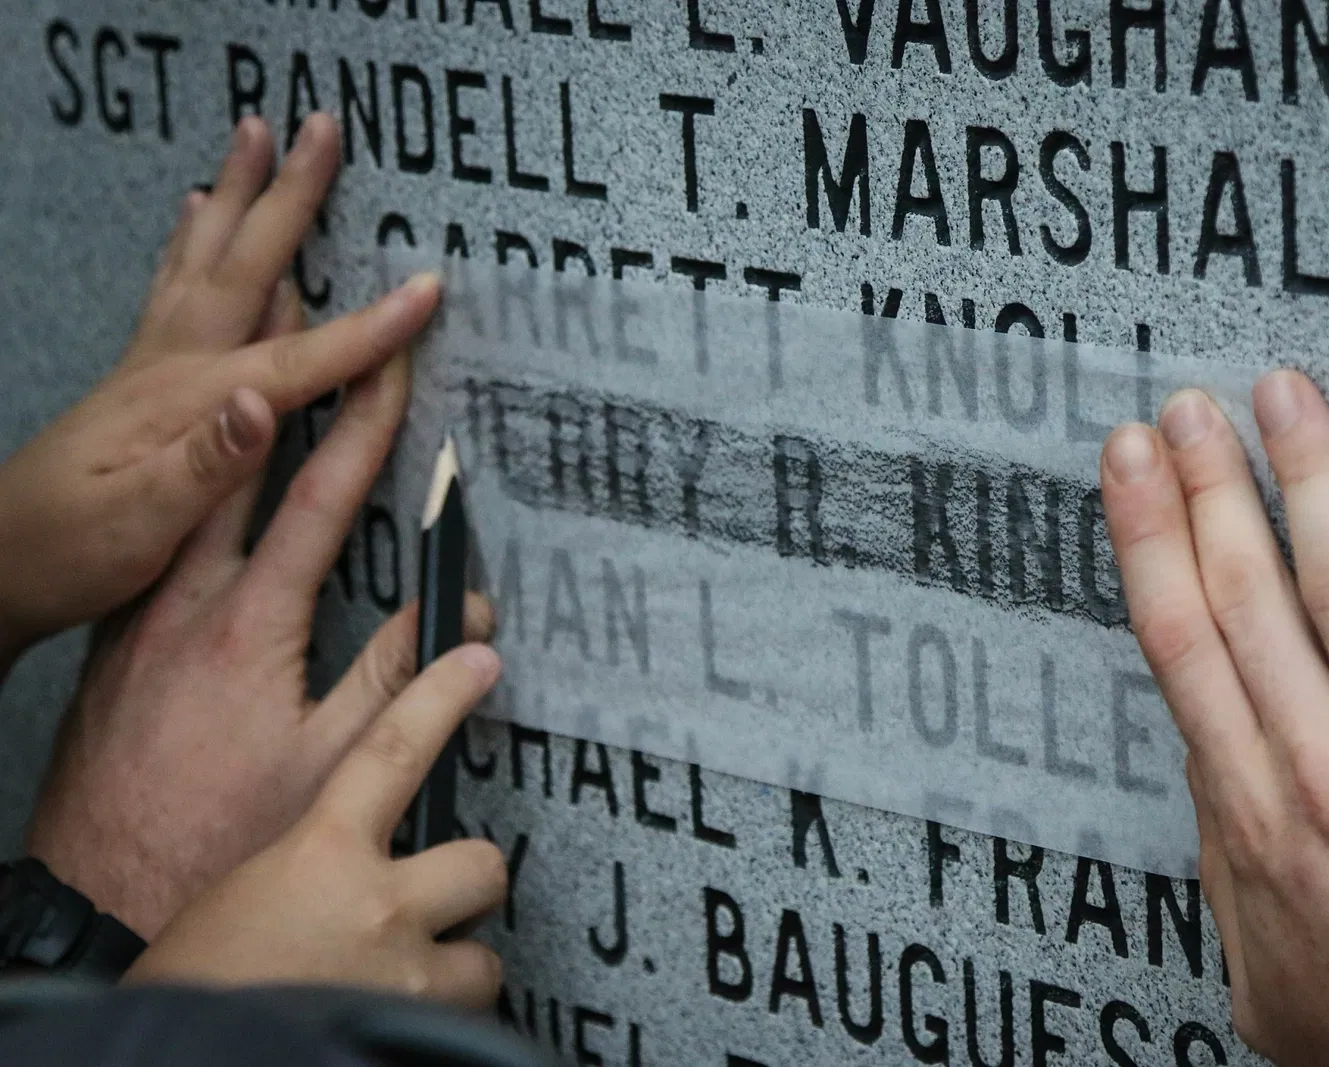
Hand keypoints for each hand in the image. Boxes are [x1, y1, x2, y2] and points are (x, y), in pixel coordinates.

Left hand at [0, 112, 438, 660]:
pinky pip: (175, 284)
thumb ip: (205, 466)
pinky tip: (195, 216)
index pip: (299, 360)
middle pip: (243, 267)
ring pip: (203, 260)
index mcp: (191, 404)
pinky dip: (193, 240)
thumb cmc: (69, 554)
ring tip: (252, 136)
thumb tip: (262, 404)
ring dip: (236, 196)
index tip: (428, 286)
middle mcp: (171, 369)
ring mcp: (151, 366)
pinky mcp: (140, 379)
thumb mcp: (139, 527)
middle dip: (288, 197)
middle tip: (319, 127)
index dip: (370, 329)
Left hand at [25, 334, 491, 939]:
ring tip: (231, 286)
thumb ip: (395, 685)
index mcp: (247, 617)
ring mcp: (146, 600)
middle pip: (240, 445)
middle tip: (292, 259)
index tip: (397, 349)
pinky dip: (190, 440)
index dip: (367, 419)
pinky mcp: (123, 621)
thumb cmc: (213, 831)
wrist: (94, 880)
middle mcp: (187, 588)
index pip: (321, 494)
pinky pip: (167, 501)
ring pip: (187, 464)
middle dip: (273, 350)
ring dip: (214, 376)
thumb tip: (468, 622)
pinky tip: (202, 425)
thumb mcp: (323, 771)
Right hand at [125, 643, 507, 1011]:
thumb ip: (309, 869)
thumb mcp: (238, 900)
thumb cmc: (189, 987)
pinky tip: (398, 1021)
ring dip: (455, 966)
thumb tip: (346, 874)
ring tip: (406, 981)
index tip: (479, 657)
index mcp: (316, 855)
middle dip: (467, 886)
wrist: (176, 1065)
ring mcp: (406, 970)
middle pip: (481, 861)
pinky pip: (470, 1013)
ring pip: (485, 955)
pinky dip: (440, 1018)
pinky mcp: (420, 1024)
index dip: (440, 697)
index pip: (392, 750)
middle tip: (429, 909)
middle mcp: (375, 904)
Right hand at [1099, 369, 1328, 1065]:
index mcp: (1248, 816)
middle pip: (1244, 595)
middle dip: (1207, 486)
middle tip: (1185, 407)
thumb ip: (1225, 843)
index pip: (1176, 640)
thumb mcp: (1253, 958)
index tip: (1129, 465)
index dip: (1147, 536)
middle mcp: (1319, 775)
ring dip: (1301, 479)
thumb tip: (1209, 743)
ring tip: (1279, 398)